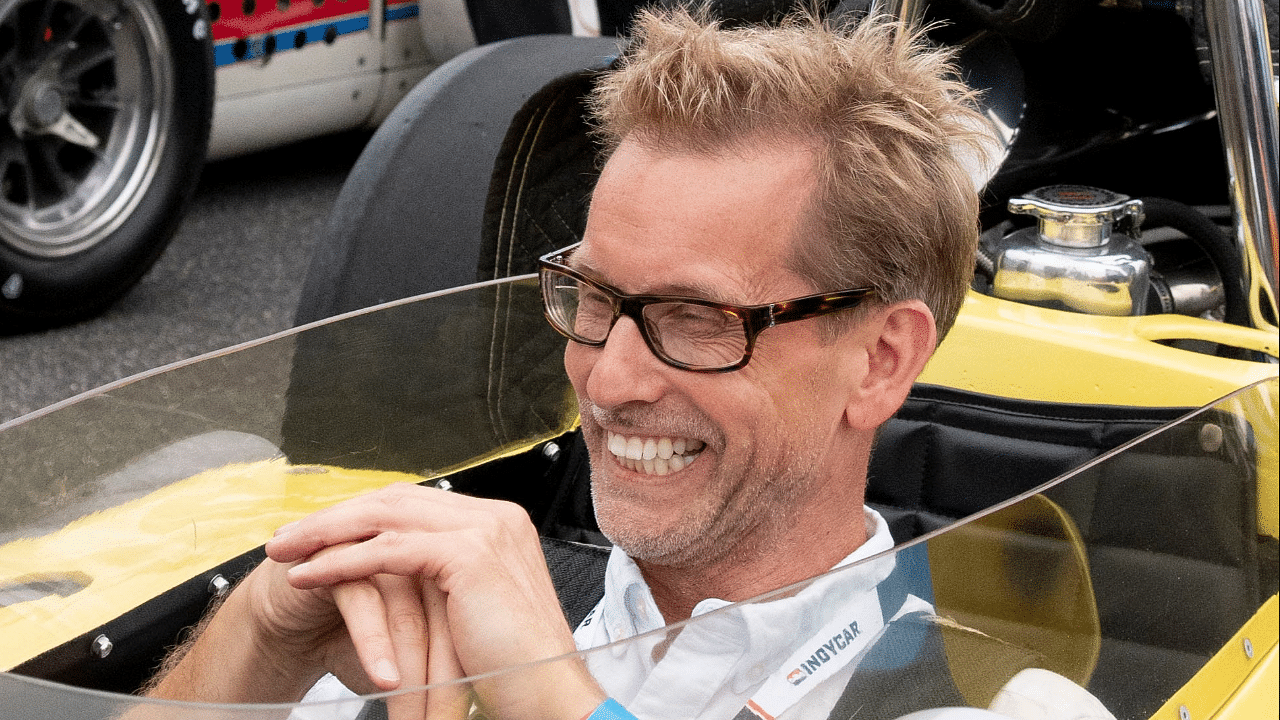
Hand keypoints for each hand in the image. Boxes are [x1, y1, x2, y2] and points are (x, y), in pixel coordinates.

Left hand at [267, 483, 604, 719]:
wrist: (548, 694)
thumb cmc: (516, 667)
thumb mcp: (476, 611)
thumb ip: (445, 583)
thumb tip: (400, 577)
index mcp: (499, 524)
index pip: (415, 503)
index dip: (362, 516)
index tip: (318, 535)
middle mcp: (495, 517)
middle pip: (396, 500)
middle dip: (335, 517)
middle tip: (287, 537)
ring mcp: (485, 530)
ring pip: (386, 518)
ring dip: (326, 534)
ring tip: (284, 552)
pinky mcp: (467, 555)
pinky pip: (387, 551)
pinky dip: (341, 561)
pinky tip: (309, 575)